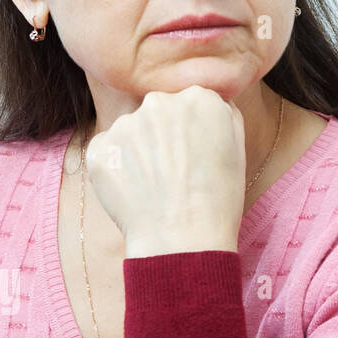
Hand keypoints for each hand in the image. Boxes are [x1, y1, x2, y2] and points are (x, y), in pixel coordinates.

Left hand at [85, 86, 245, 256]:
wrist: (183, 240)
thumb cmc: (218, 199)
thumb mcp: (237, 147)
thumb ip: (219, 113)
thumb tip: (203, 102)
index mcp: (199, 97)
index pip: (188, 103)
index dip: (189, 132)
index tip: (192, 156)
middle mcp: (160, 102)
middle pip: (156, 113)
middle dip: (160, 136)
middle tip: (171, 173)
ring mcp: (126, 124)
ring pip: (129, 131)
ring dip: (136, 151)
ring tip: (152, 186)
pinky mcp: (100, 148)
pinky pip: (106, 151)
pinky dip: (115, 168)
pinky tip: (132, 191)